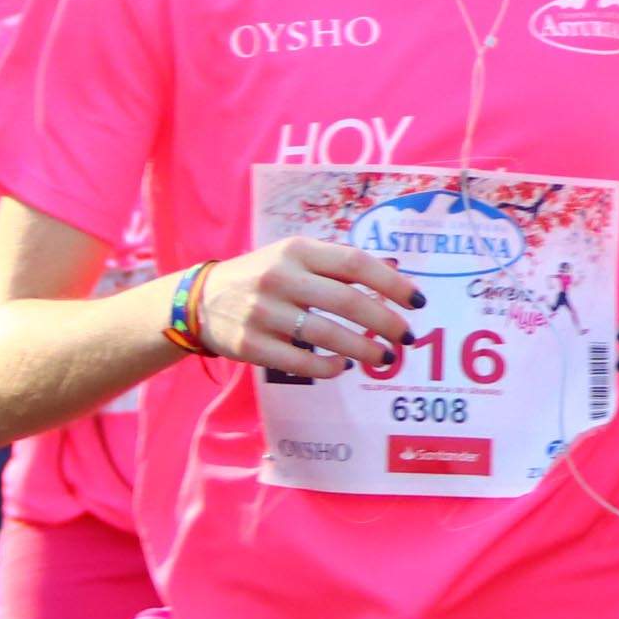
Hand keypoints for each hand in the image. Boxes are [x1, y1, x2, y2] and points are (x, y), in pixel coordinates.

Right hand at [199, 234, 420, 378]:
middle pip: (347, 301)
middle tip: (405, 336)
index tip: (416, 301)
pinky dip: (328, 367)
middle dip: (384, 322)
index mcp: (297, 251)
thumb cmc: (262, 277)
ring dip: (363, 349)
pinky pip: (300, 361)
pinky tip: (342, 366)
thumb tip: (394, 277)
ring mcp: (263, 312)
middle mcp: (280, 277)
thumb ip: (336, 266)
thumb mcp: (293, 258)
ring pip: (327, 334)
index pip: (355, 263)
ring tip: (383, 357)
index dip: (391, 283)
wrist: (201, 300)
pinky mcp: (251, 344)